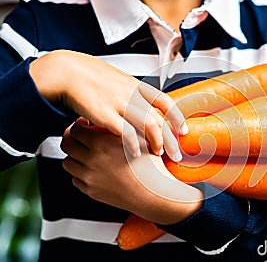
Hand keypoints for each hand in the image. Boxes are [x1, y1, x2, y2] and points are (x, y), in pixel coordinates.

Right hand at [30, 50, 186, 160]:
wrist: (66, 72)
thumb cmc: (90, 77)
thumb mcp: (117, 80)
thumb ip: (132, 93)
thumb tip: (144, 105)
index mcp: (136, 86)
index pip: (165, 101)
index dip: (177, 117)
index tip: (183, 130)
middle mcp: (132, 95)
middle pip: (160, 118)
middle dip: (171, 138)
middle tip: (176, 153)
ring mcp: (120, 104)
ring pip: (149, 125)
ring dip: (156, 142)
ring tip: (157, 154)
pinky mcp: (105, 114)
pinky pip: (125, 132)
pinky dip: (133, 145)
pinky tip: (135, 154)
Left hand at [60, 117, 202, 224]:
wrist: (154, 193)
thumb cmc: (151, 166)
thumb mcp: (139, 139)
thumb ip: (123, 127)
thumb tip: (113, 118)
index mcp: (102, 144)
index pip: (75, 130)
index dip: (78, 124)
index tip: (85, 123)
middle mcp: (92, 161)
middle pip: (66, 144)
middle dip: (71, 137)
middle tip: (80, 136)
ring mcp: (89, 178)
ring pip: (67, 162)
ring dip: (74, 155)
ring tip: (85, 153)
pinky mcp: (91, 191)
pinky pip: (76, 179)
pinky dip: (80, 173)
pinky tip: (92, 169)